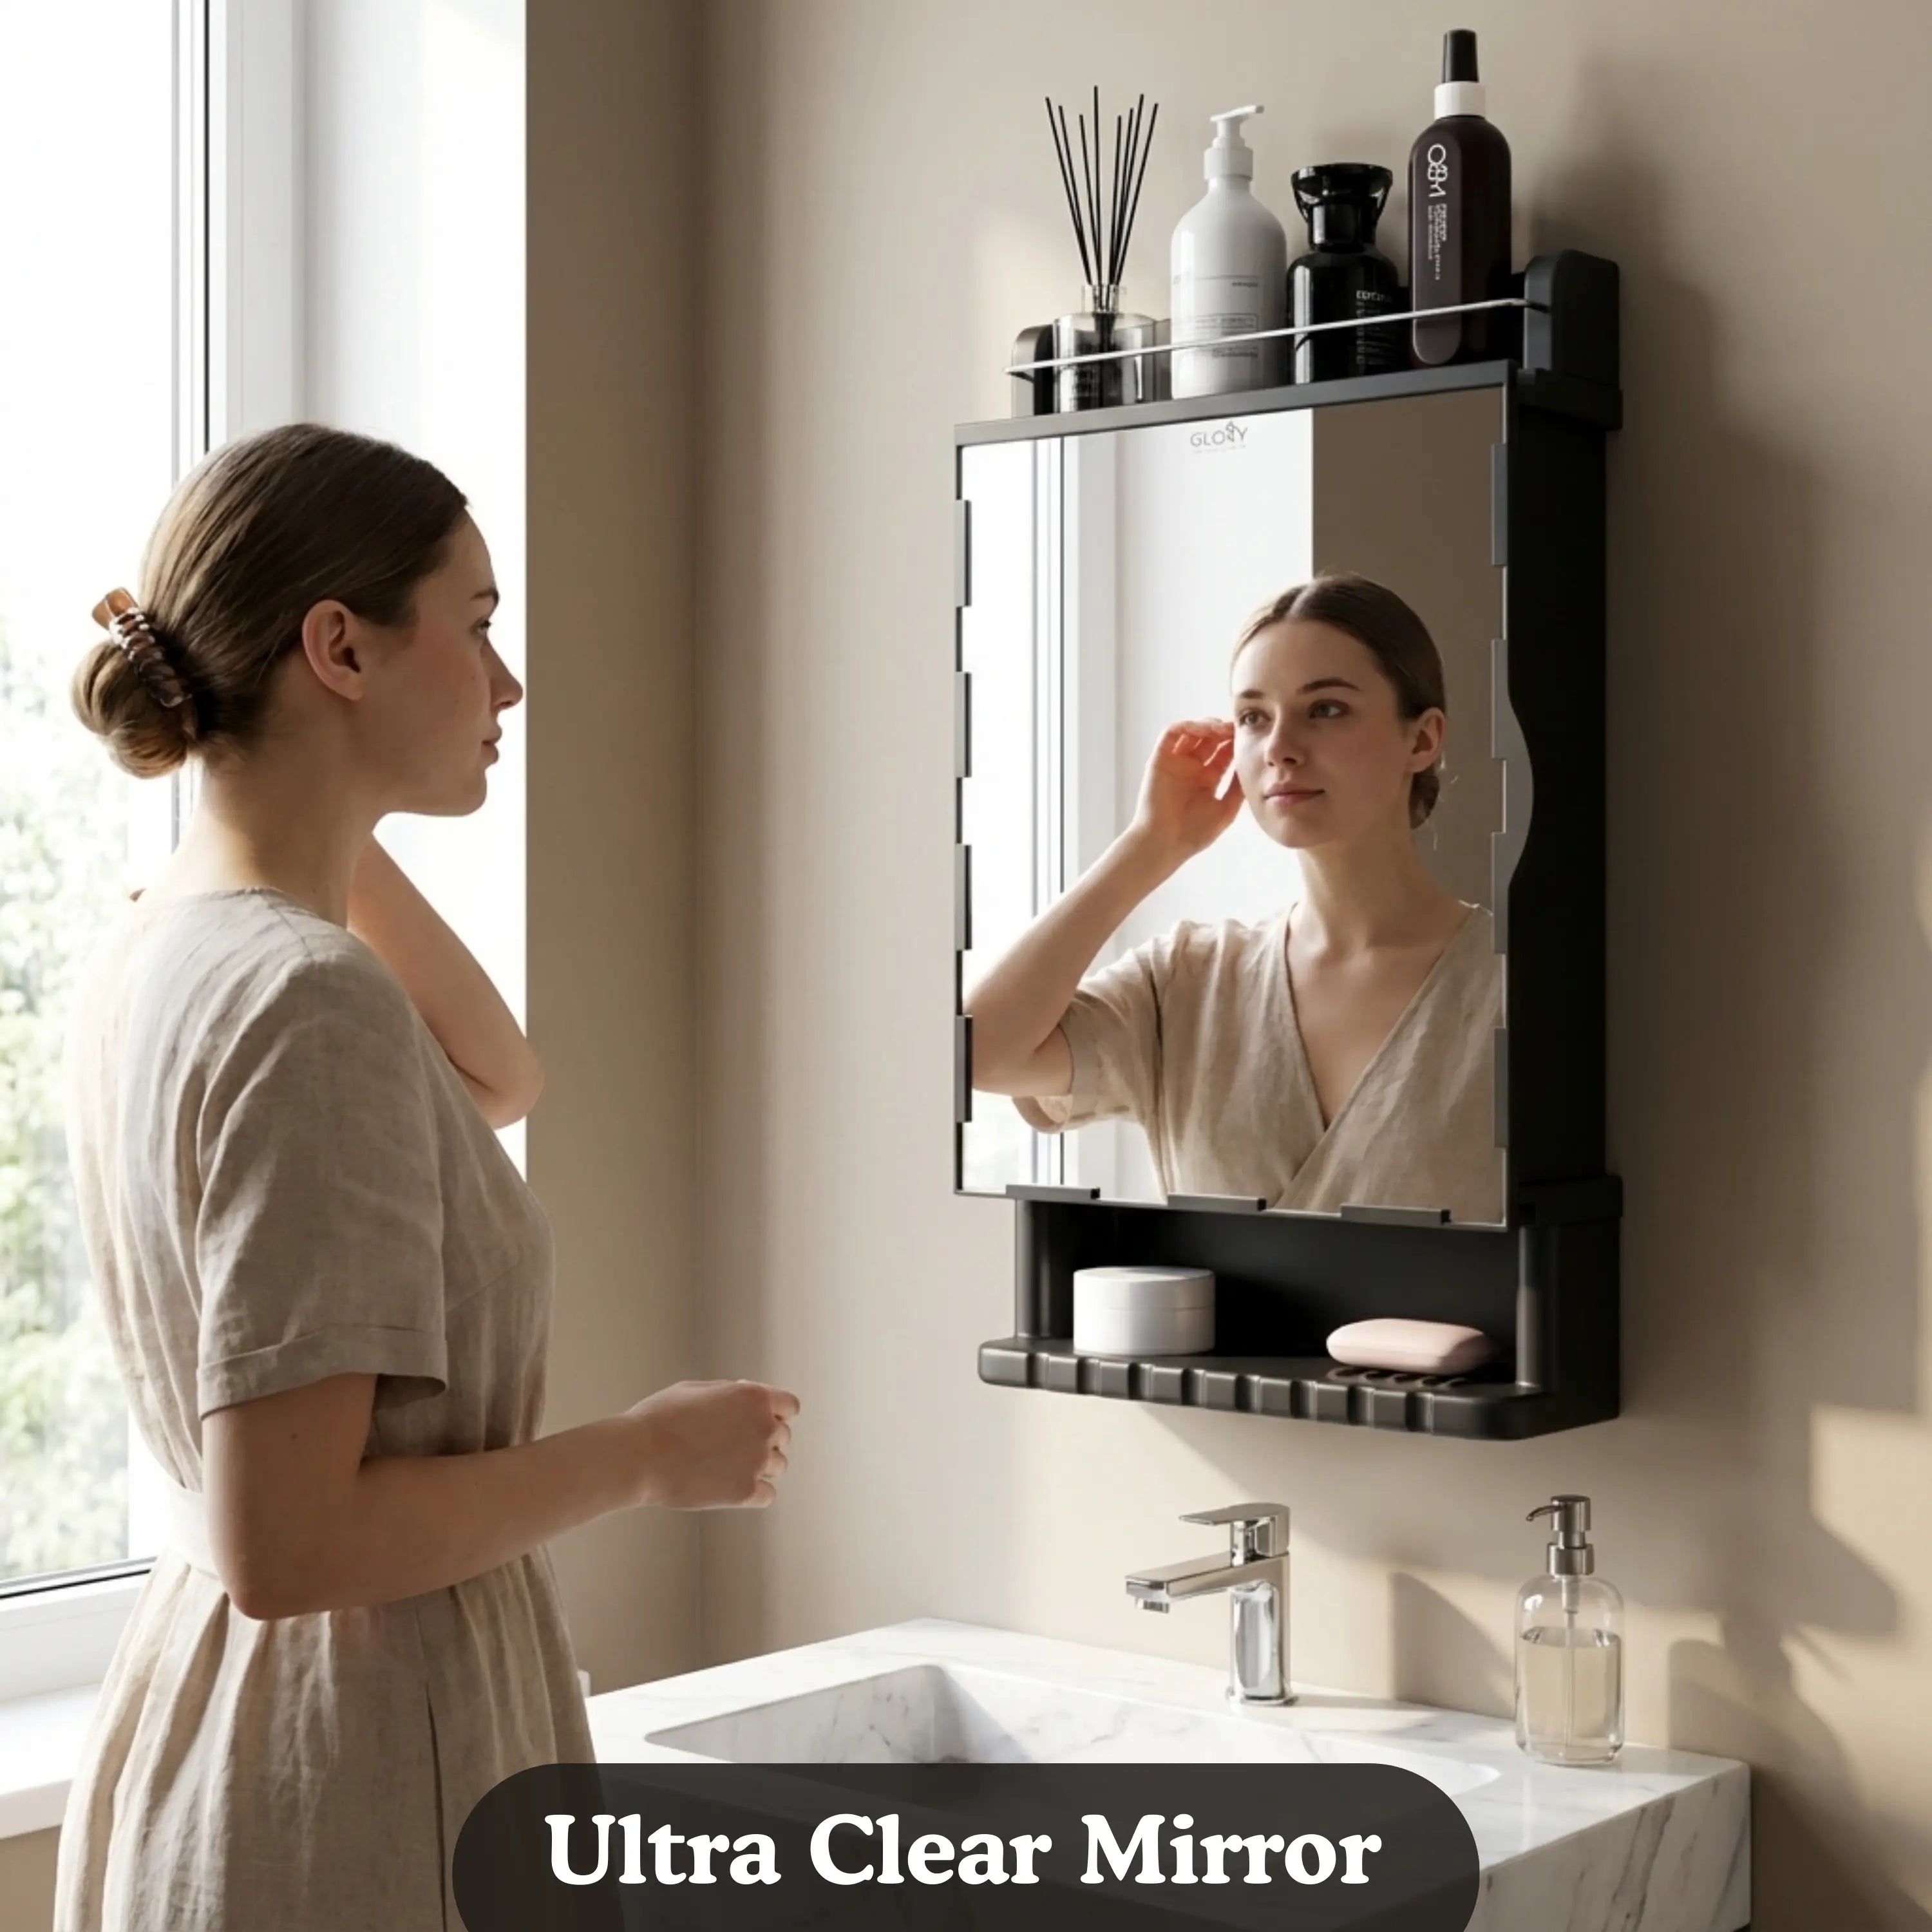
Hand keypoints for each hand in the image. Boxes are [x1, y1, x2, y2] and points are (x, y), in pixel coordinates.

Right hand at [622, 1379, 798, 1509]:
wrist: (639, 1455)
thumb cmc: (659, 1418)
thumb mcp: (697, 1389)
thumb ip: (730, 1393)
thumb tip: (744, 1396)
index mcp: (754, 1398)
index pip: (789, 1406)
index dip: (774, 1413)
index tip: (760, 1421)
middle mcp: (764, 1428)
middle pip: (783, 1437)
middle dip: (764, 1439)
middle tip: (734, 1446)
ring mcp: (757, 1461)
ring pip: (778, 1466)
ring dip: (760, 1466)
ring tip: (728, 1467)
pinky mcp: (746, 1492)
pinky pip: (768, 1495)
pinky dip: (754, 1493)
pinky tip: (732, 1487)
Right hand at [1128, 720, 1240, 862]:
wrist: (1165, 843)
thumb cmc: (1194, 833)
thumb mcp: (1226, 809)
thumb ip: (1237, 788)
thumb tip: (1251, 766)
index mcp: (1207, 780)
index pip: (1223, 753)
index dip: (1235, 742)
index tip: (1249, 737)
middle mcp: (1191, 768)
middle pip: (1209, 739)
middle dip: (1224, 730)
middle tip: (1237, 727)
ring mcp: (1175, 763)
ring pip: (1191, 732)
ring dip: (1207, 725)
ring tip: (1222, 729)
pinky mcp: (1159, 759)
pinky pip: (1172, 734)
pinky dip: (1188, 726)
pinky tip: (1204, 730)